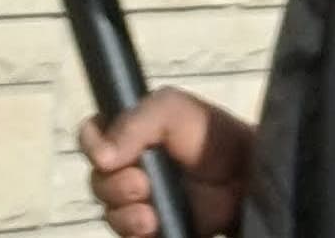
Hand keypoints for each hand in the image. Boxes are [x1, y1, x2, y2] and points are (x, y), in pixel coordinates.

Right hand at [81, 89, 252, 235]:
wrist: (243, 176)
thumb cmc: (209, 133)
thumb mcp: (170, 109)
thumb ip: (133, 124)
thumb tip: (100, 155)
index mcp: (127, 133)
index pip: (91, 136)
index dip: (92, 143)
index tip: (106, 154)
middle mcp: (128, 167)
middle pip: (97, 181)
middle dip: (113, 186)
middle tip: (142, 184)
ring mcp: (139, 202)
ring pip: (110, 214)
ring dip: (124, 215)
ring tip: (151, 214)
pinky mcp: (153, 230)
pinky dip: (135, 235)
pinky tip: (155, 226)